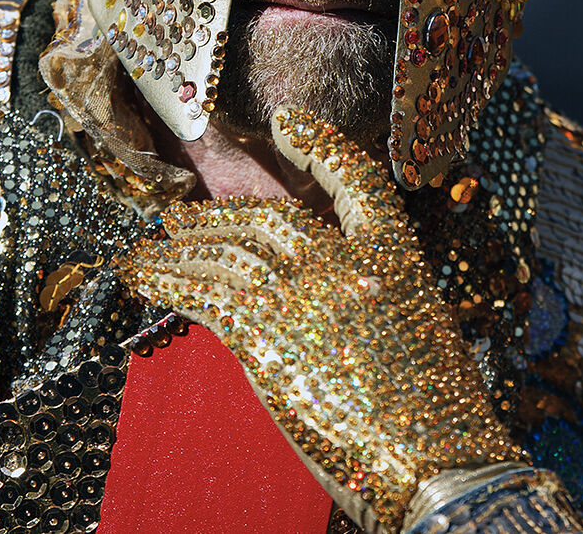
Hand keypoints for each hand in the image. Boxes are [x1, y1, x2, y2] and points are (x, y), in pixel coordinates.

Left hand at [119, 108, 525, 533]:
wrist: (436, 459)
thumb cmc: (439, 414)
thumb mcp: (419, 331)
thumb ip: (375, 301)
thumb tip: (331, 306)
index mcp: (398, 256)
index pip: (357, 178)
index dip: (320, 144)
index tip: (289, 124)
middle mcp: (349, 262)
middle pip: (272, 213)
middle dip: (221, 212)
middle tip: (184, 217)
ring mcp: (306, 293)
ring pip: (229, 247)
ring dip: (182, 245)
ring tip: (152, 249)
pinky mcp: (267, 335)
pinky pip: (203, 292)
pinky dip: (167, 280)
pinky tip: (144, 278)